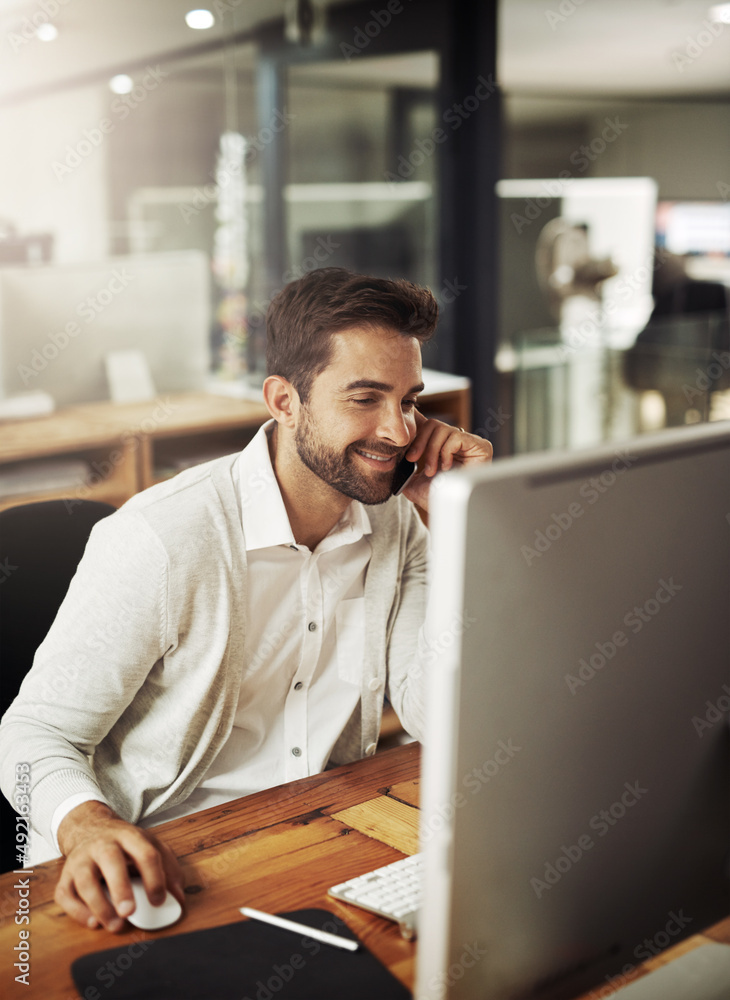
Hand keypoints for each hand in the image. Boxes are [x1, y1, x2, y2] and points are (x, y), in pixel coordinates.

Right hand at [55, 800, 184, 932]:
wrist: (89, 828)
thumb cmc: (125, 844)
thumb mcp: (150, 845)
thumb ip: (168, 869)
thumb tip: (178, 898)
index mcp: (129, 836)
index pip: (145, 853)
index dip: (154, 878)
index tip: (159, 901)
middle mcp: (103, 845)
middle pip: (111, 860)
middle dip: (120, 887)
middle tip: (129, 911)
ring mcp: (81, 860)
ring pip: (84, 880)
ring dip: (99, 905)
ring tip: (115, 924)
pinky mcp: (65, 876)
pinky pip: (65, 895)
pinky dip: (77, 911)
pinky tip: (93, 922)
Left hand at [401, 411, 492, 511]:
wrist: (452, 513)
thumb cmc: (437, 499)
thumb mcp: (415, 484)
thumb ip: (405, 472)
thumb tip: (395, 463)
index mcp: (444, 447)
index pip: (427, 429)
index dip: (416, 438)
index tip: (408, 457)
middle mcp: (458, 443)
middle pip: (433, 424)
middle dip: (420, 443)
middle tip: (413, 460)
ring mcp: (470, 443)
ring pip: (442, 429)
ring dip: (432, 452)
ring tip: (432, 470)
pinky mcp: (481, 446)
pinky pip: (456, 436)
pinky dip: (446, 453)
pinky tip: (448, 468)